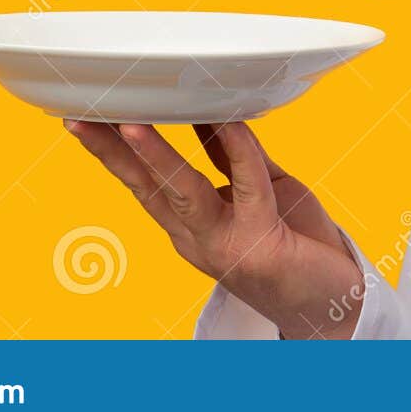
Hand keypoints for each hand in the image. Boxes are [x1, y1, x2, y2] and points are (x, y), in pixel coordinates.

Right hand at [64, 119, 364, 338]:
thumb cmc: (295, 240)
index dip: (111, 151)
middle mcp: (196, 237)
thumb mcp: (256, 188)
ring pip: (182, 193)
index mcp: (189, 224)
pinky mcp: (261, 244)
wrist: (331, 302)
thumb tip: (208, 109)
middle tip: (78, 118)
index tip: (83, 115)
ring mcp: (225, 243)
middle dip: (109, 153)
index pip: (141, 182)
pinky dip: (239, 150)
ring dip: (156, 158)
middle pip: (144, 188)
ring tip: (130, 125)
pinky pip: (249, 187)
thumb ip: (231, 156)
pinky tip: (229, 120)